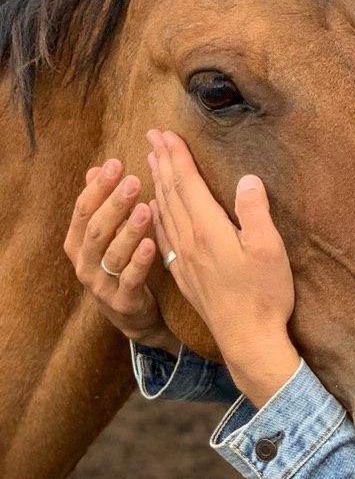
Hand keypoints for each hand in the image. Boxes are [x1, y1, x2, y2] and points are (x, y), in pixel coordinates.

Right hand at [64, 159, 180, 355]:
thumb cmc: (119, 265)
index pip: (83, 210)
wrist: (131, 315)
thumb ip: (100, 205)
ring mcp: (101, 285)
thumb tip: (94, 169)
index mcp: (77, 243)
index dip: (99, 187)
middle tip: (134, 180)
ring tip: (145, 209)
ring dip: (129, 230)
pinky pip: (130, 279)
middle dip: (114, 204)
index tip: (116, 163)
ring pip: (112, 254)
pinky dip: (140, 261)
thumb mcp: (106, 235)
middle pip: (96, 230)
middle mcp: (84, 263)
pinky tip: (152, 243)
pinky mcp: (122, 301)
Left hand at [146, 129, 300, 404]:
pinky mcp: (185, 275)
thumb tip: (247, 178)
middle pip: (171, 193)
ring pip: (164, 213)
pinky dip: (156, 216)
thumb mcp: (269, 249)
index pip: (188, 183)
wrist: (248, 340)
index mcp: (209, 230)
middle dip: (162, 162)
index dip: (176, 156)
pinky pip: (164, 236)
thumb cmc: (264, 294)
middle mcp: (190, 241)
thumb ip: (255, 212)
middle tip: (151, 137)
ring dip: (156, 184)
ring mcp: (184, 259)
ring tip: (150, 163)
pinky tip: (154, 210)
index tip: (165, 132)